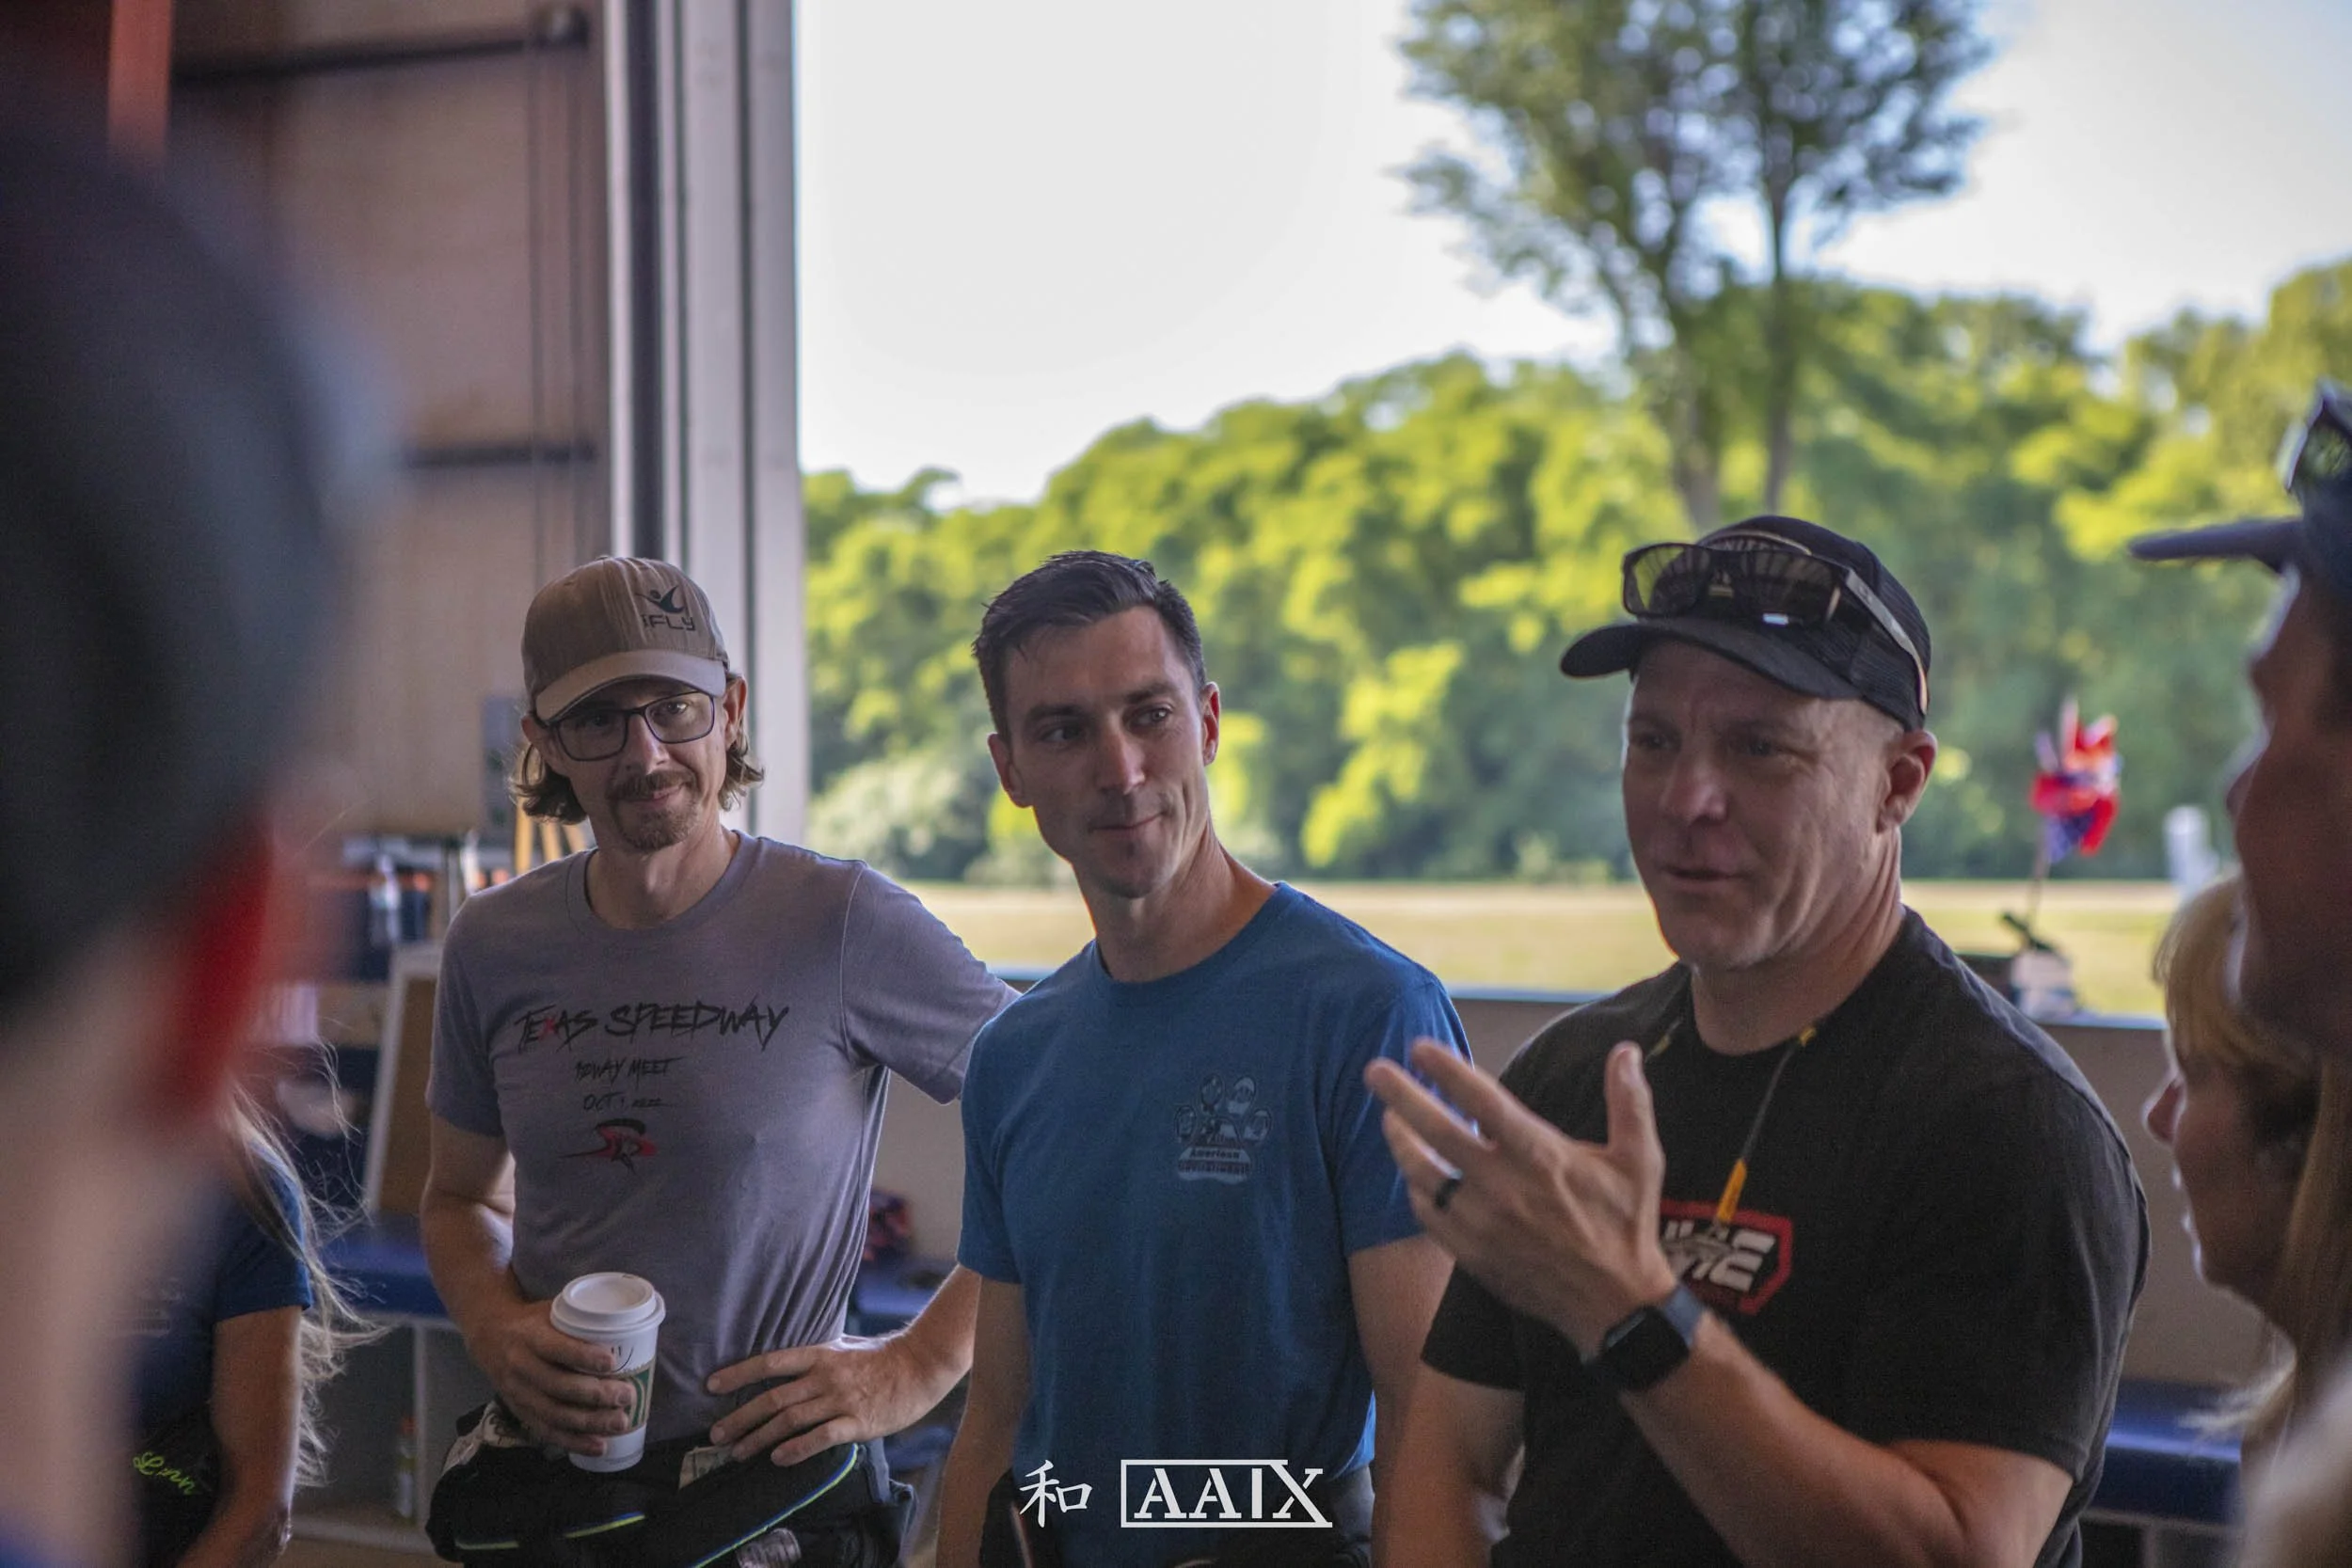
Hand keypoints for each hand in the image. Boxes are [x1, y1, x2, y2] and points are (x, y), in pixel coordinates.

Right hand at [465, 1298, 636, 1454]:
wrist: (489, 1337)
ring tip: (620, 1422)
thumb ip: (579, 1320)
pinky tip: (598, 1445)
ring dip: (590, 1422)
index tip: (612, 1362)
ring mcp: (518, 1393)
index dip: (583, 1356)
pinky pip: (547, 1431)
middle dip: (595, 1394)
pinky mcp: (520, 1411)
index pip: (555, 1348)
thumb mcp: (550, 1311)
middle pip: (558, 1386)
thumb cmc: (533, 1322)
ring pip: (554, 1413)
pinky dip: (574, 1441)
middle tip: (627, 1395)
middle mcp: (520, 1366)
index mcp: (530, 1336)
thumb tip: (628, 1325)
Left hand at [706, 1332, 962, 1466]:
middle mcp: (825, 1376)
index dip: (739, 1373)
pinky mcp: (857, 1422)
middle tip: (717, 1436)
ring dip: (760, 1438)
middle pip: (774, 1398)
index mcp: (819, 1355)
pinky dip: (797, 1449)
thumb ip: (815, 1356)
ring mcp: (841, 1400)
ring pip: (791, 1421)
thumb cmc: (881, 1357)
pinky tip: (778, 1459)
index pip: (771, 1363)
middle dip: (740, 1418)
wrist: (920, 1366)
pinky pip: (821, 1437)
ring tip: (739, 1453)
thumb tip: (785, 1363)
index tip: (711, 1385)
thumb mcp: (843, 1346)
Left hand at [1365, 1038, 1679, 1355]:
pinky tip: (1413, 1174)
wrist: (1613, 1305)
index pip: (1483, 1100)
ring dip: (1400, 1143)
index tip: (1419, 1048)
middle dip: (1401, 1097)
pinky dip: (1415, 1190)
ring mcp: (1481, 1222)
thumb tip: (1626, 1050)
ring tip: (1388, 1119)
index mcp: (1540, 1155)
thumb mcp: (1640, 1160)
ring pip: (1423, 1175)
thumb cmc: (1626, 1225)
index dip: (1447, 1071)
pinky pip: (1428, 1215)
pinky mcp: (1471, 1253)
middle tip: (1373, 1071)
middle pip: (1437, 1131)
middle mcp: (1503, 1186)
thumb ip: (1629, 1102)